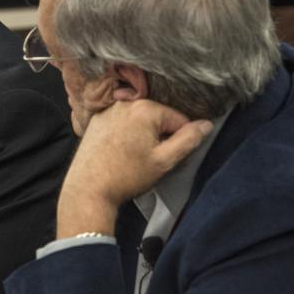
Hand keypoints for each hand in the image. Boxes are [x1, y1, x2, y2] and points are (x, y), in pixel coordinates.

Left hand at [56, 100, 212, 238]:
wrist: (88, 189)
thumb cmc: (127, 176)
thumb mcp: (164, 161)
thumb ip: (189, 140)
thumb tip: (206, 125)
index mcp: (145, 108)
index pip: (179, 120)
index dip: (180, 141)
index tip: (168, 158)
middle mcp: (125, 103)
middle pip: (158, 119)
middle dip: (160, 137)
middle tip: (150, 160)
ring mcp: (108, 111)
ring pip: (140, 121)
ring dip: (143, 136)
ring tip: (133, 158)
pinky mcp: (96, 121)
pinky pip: (121, 124)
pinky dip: (126, 135)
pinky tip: (120, 153)